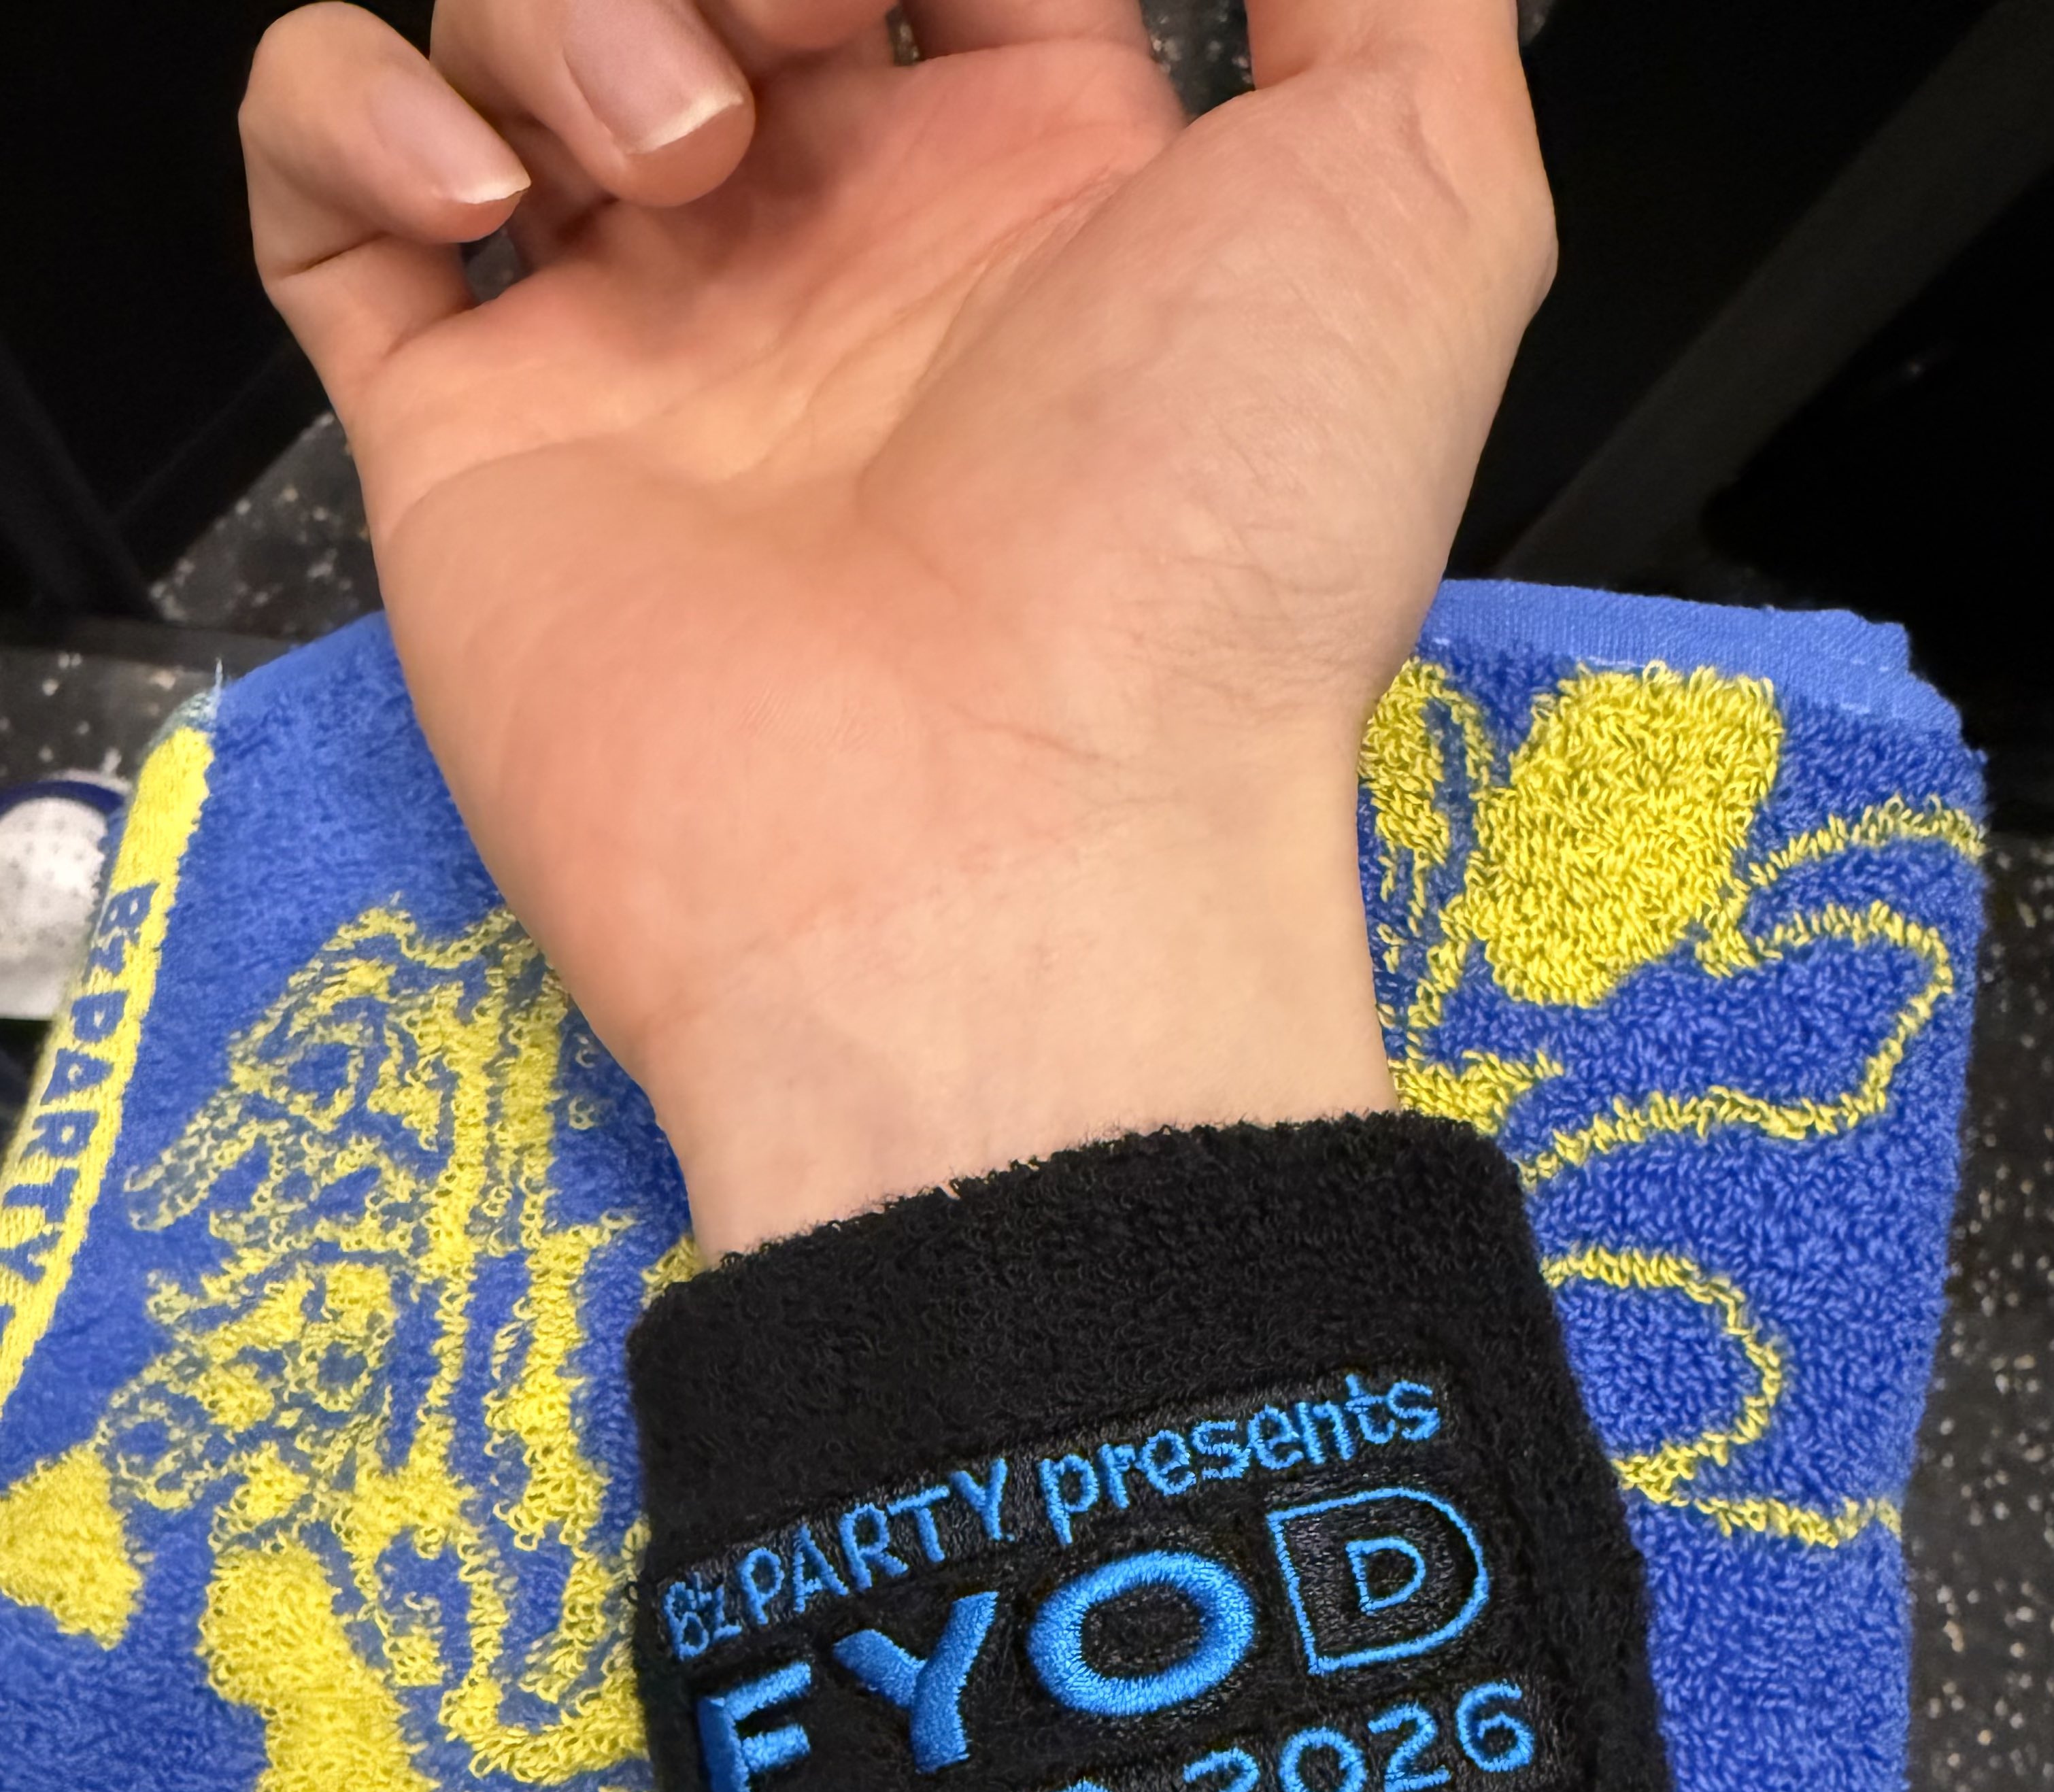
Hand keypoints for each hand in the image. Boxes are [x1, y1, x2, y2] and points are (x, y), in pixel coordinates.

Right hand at [240, 0, 1552, 1256]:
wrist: (1002, 857)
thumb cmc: (1223, 552)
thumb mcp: (1422, 200)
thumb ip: (1383, 6)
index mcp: (1044, 185)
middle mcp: (836, 257)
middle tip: (804, 28)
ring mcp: (642, 342)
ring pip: (515, 24)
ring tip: (676, 155)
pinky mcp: (473, 436)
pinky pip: (321, 196)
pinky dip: (344, 107)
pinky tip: (480, 187)